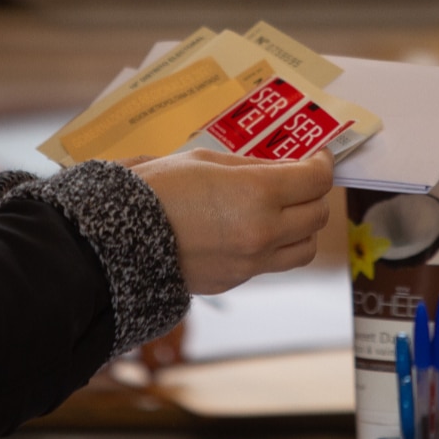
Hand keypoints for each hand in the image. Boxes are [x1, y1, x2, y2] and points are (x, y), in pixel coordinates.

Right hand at [128, 148, 334, 294]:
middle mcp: (263, 232)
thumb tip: (284, 169)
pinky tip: (251, 229)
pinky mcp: (236, 281)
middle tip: (302, 180)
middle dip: (315, 193)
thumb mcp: (205, 160)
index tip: (317, 157)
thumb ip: (252, 166)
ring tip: (286, 210)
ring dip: (303, 226)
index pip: (315, 180)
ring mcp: (251, 262)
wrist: (116, 240)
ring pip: (304, 248)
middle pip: (318, 215)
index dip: (322, 164)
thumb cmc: (156, 189)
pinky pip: (271, 264)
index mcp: (257, 194)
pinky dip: (273, 246)